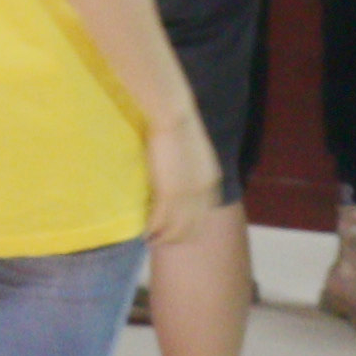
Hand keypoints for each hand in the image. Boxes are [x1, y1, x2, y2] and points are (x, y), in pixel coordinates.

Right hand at [144, 116, 232, 246]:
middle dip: (176, 236)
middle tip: (161, 239)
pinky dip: (151, 228)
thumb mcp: (195, 153)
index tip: (176, 228)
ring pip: (175, 228)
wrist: (173, 116)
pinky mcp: (168, 194)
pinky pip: (159, 220)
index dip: (189, 224)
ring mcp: (186, 196)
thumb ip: (192, 170)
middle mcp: (203, 194)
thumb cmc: (180, 126)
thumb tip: (180, 178)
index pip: (203, 214)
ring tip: (150, 239)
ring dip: (162, 237)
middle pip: (191, 227)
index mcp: (211, 183)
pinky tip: (144, 231)